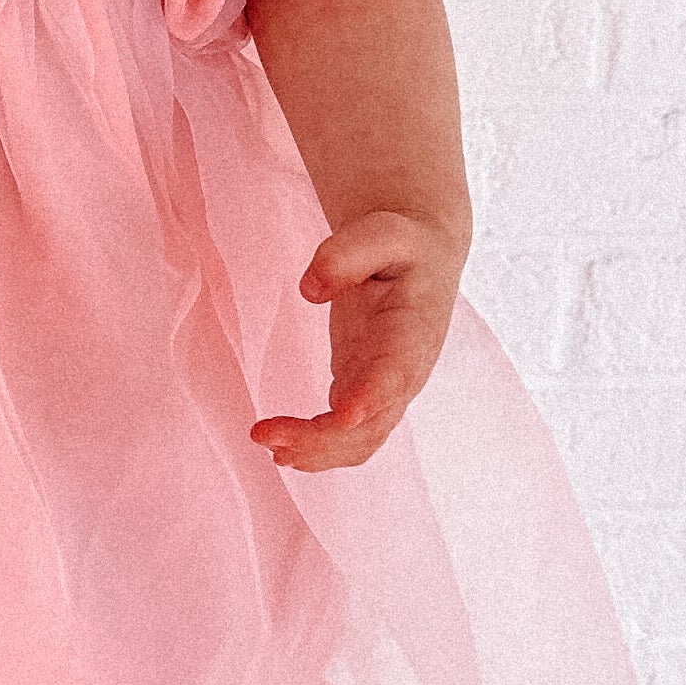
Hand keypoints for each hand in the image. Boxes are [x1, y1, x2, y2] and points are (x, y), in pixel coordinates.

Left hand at [250, 209, 464, 472]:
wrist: (422, 257)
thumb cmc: (400, 243)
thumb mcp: (381, 232)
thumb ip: (347, 254)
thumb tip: (309, 288)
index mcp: (414, 330)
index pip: (396, 372)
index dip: (372, 396)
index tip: (344, 416)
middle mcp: (406, 371)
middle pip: (373, 422)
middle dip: (323, 437)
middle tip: (263, 433)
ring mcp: (388, 388)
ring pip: (361, 439)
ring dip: (317, 452)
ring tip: (269, 447)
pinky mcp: (367, 390)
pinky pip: (350, 434)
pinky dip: (319, 448)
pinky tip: (283, 451)